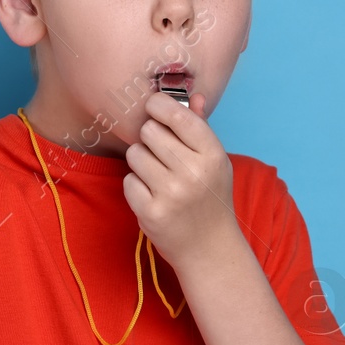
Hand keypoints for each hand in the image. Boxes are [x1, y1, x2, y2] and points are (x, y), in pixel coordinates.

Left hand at [122, 91, 237, 267]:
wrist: (209, 247)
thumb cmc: (209, 197)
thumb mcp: (215, 162)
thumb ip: (201, 128)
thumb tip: (194, 97)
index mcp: (212, 154)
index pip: (177, 115)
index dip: (158, 106)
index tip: (154, 109)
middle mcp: (193, 172)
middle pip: (149, 131)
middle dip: (150, 139)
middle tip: (161, 154)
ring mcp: (171, 194)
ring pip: (135, 154)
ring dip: (141, 162)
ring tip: (157, 176)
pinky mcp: (151, 212)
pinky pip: (128, 180)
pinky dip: (136, 186)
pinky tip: (152, 195)